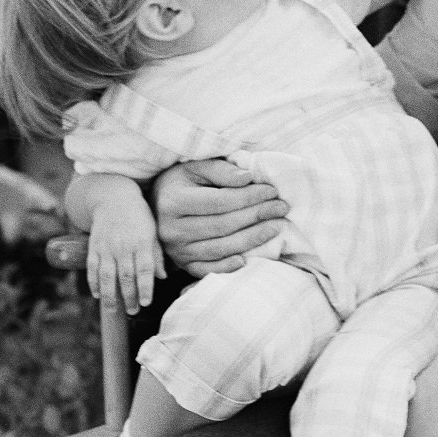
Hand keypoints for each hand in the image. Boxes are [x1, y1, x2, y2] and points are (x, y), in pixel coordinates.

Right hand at [88, 194, 164, 314]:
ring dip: (110, 296)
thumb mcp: (154, 231)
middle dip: (129, 297)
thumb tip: (163, 277)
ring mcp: (106, 247)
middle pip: (125, 277)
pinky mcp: (94, 247)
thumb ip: (157, 255)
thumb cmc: (139, 217)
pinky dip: (94, 283)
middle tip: (134, 311)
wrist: (114, 199)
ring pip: (107, 276)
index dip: (145, 288)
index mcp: (142, 242)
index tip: (146, 303)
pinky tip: (99, 295)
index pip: (144, 270)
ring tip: (115, 310)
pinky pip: (92, 268)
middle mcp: (123, 246)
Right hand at [154, 159, 289, 276]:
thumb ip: (221, 170)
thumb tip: (248, 178)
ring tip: (277, 226)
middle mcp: (172, 229)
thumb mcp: (196, 167)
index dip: (249, 197)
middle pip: (224, 225)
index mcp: (174, 201)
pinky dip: (229, 266)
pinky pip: (209, 269)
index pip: (220, 201)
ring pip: (221, 248)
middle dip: (257, 215)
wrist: (156, 206)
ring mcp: (176, 251)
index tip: (272, 190)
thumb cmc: (181, 182)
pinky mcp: (183, 265)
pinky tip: (249, 257)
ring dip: (253, 238)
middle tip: (282, 207)